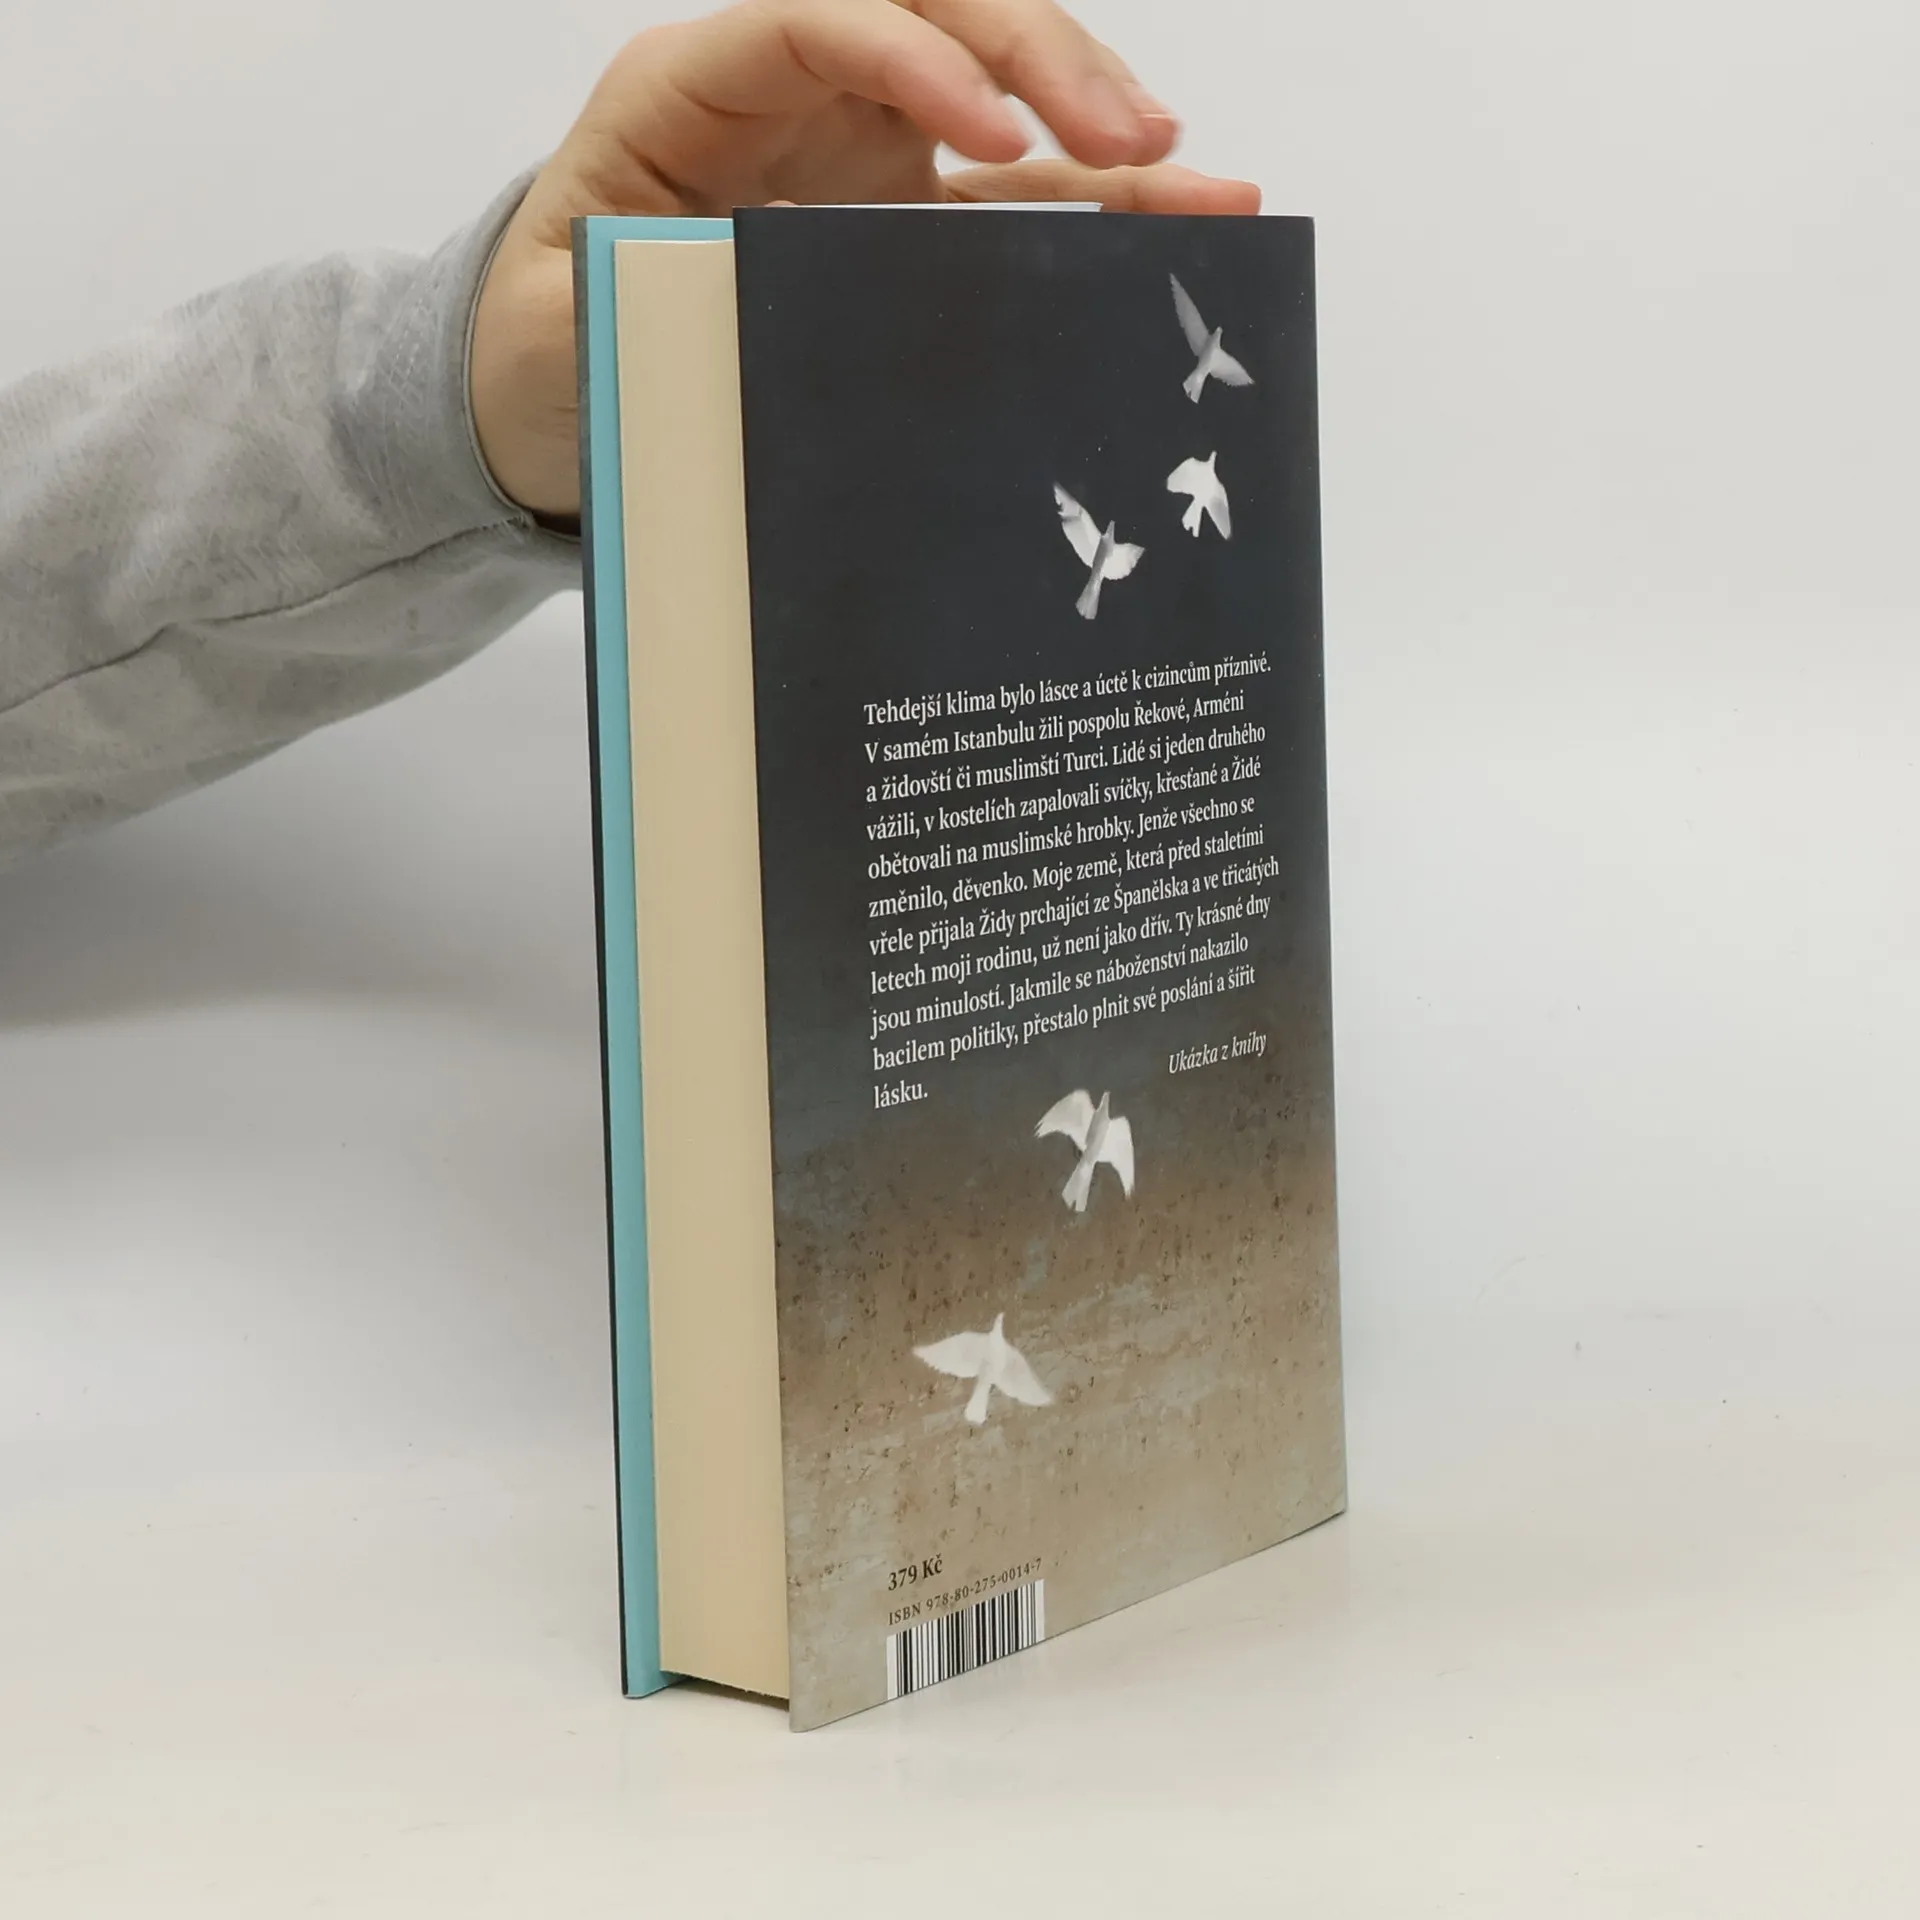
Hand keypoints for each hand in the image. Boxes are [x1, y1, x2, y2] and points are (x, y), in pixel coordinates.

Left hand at [469, 0, 1261, 520]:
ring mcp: (856, 146)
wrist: (550, 384)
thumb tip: (732, 289)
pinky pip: (1017, 188)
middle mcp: (789, 96)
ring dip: (1090, 109)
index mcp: (691, 93)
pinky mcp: (905, 212)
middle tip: (1127, 136)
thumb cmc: (546, 347)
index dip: (914, 52)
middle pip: (933, 12)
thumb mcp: (559, 332)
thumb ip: (628, 300)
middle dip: (1036, 55)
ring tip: (1184, 168)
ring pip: (995, 81)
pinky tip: (1192, 205)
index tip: (989, 131)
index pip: (817, 17)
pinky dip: (1099, 197)